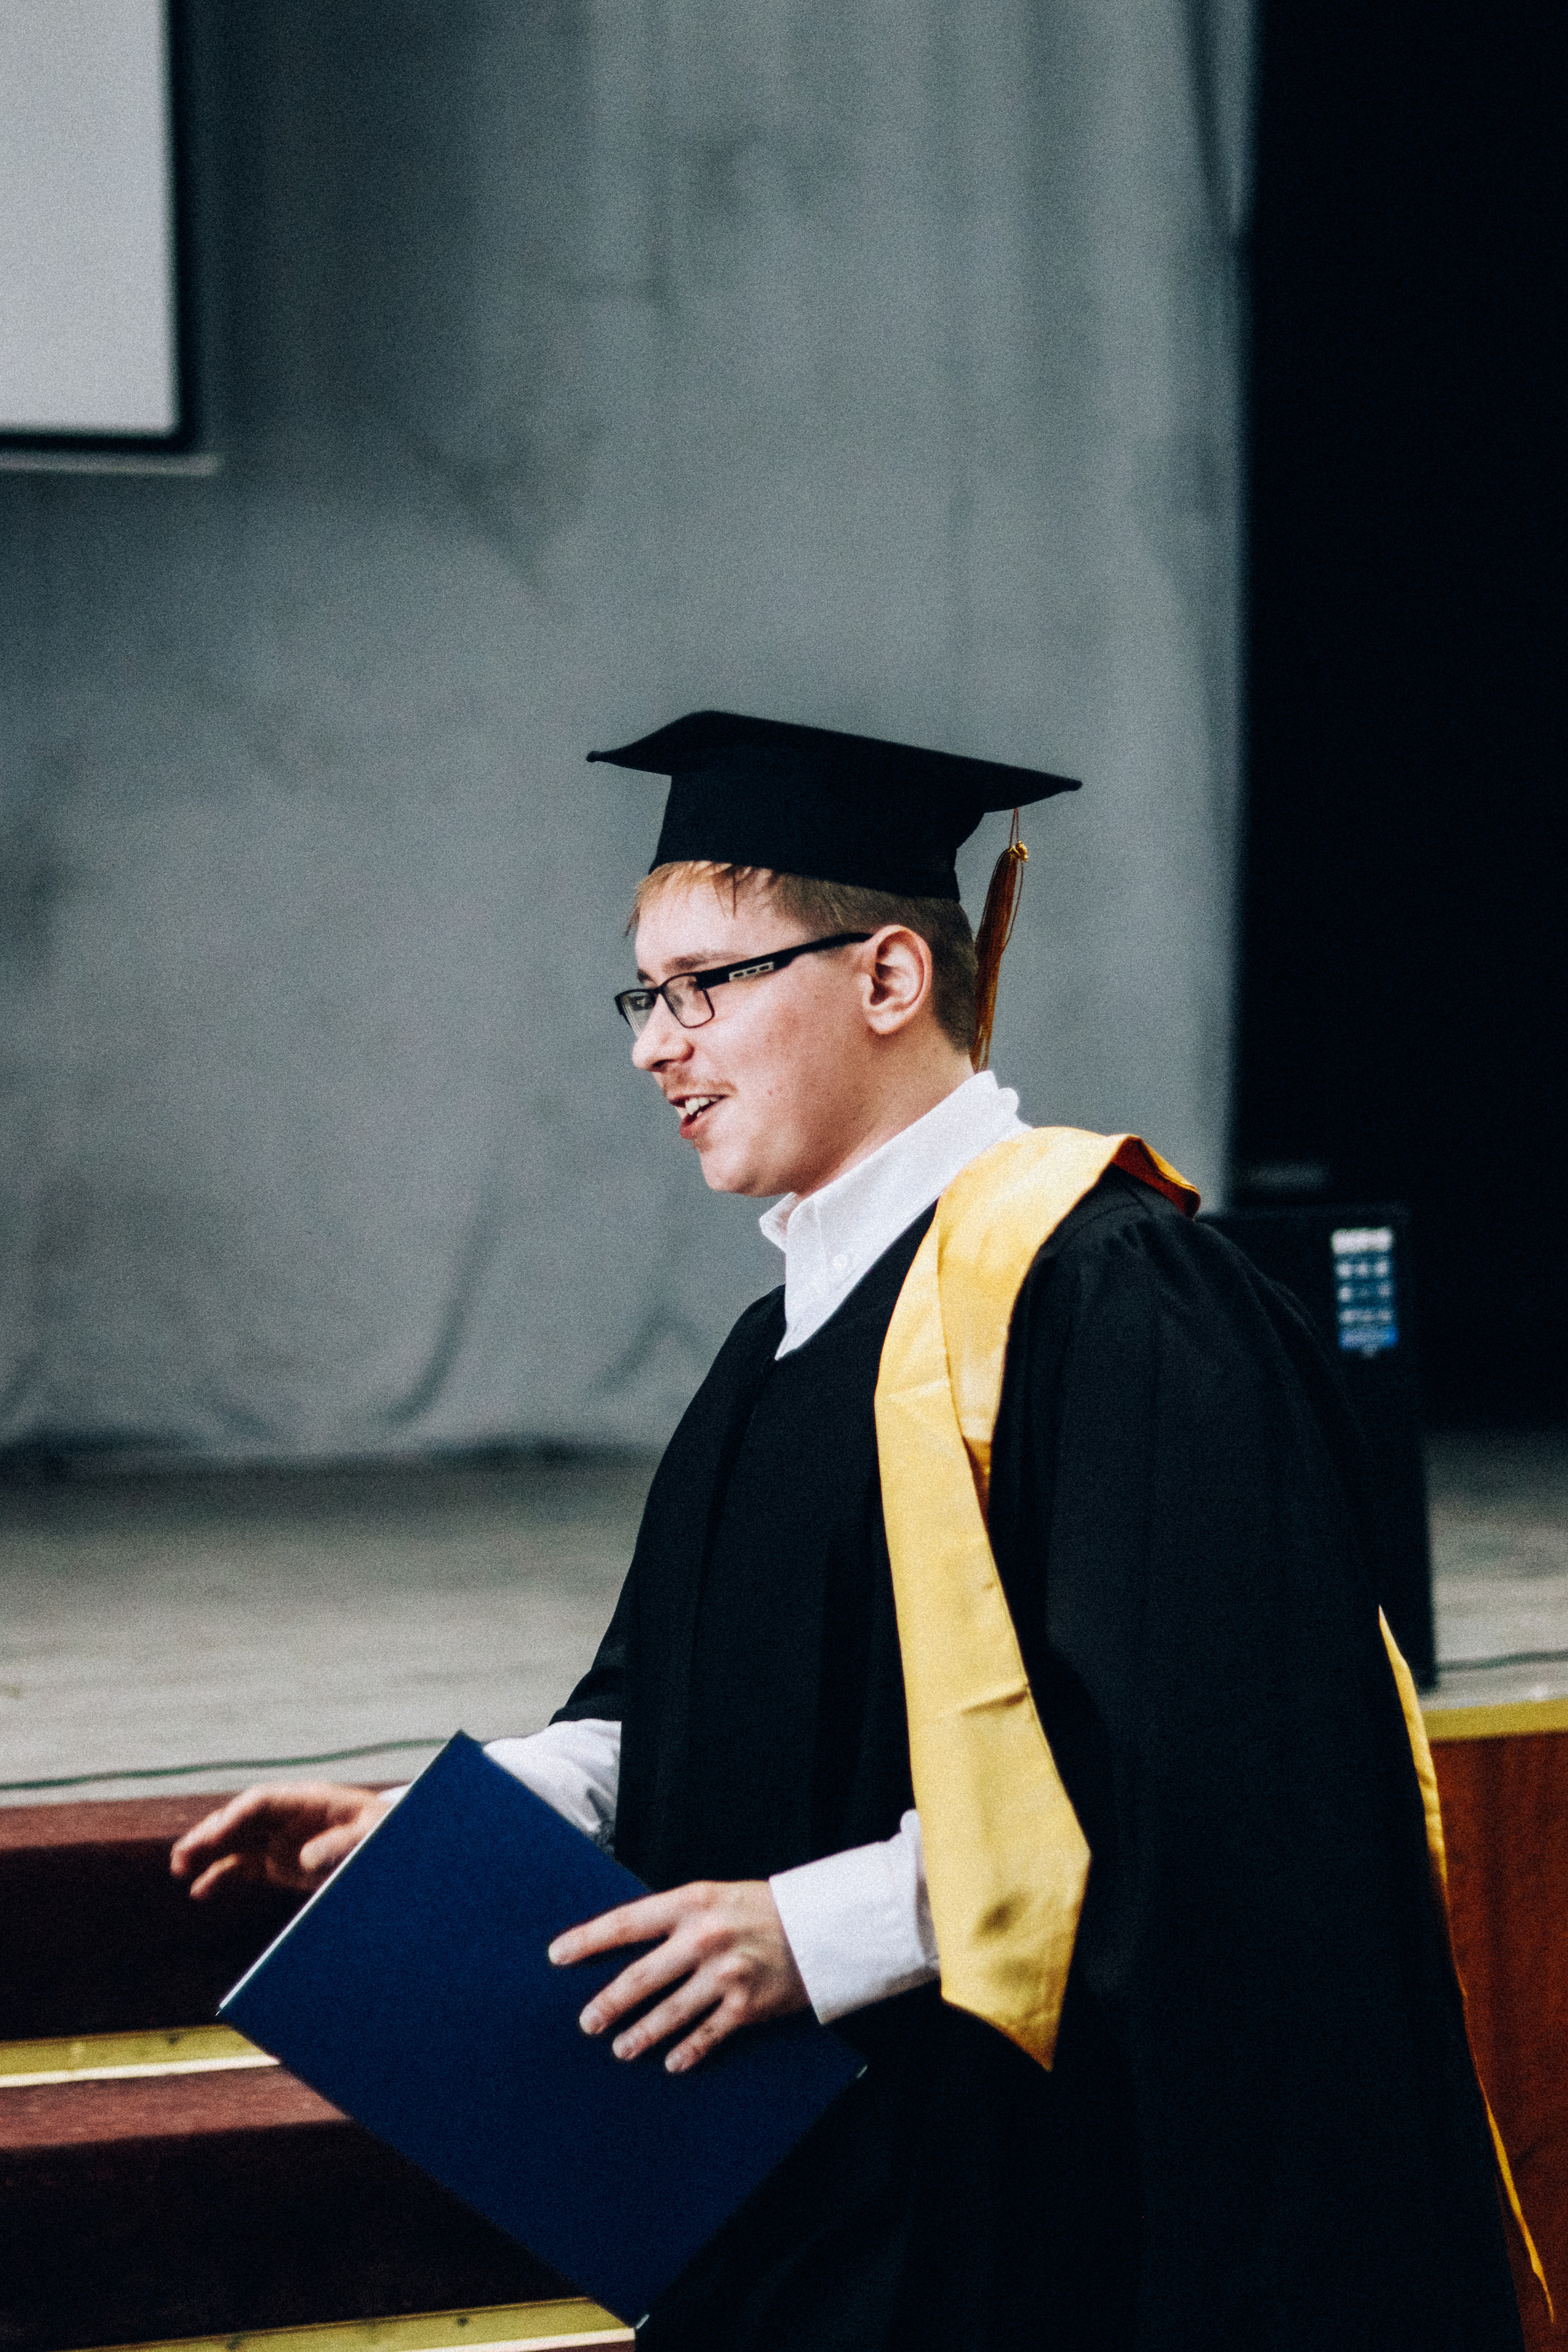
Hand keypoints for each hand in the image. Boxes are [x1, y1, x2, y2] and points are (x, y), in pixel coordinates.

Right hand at [170, 1782, 385, 1898]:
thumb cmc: (383, 1833)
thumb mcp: (368, 1837)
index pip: (261, 1802)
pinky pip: (243, 1866)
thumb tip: (305, 1858)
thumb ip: (340, 1845)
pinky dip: (220, 1876)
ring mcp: (281, 1839)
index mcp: (308, 1800)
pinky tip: (199, 1891)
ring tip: (178, 1868)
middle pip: (240, 1819)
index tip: (213, 1838)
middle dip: (210, 1833)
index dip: (235, 1817)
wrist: (390, 1846)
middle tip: (181, 1854)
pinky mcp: (279, 1863)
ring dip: (206, 1852)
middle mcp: (288, 1817)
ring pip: (234, 1841)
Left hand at [549, 1879, 808, 2074]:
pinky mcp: (746, 2006)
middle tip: (587, 2021)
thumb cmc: (761, 1909)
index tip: (557, 1955)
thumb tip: (628, 1943)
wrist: (820, 1926)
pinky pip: (706, 2035)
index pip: (626, 1922)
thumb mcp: (714, 1897)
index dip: (588, 1939)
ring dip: (640, 2034)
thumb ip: (676, 1918)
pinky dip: (686, 2052)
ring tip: (620, 2048)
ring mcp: (725, 1974)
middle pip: (640, 1977)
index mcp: (692, 1903)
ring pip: (668, 2013)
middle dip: (608, 2002)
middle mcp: (704, 1938)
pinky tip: (671, 2062)